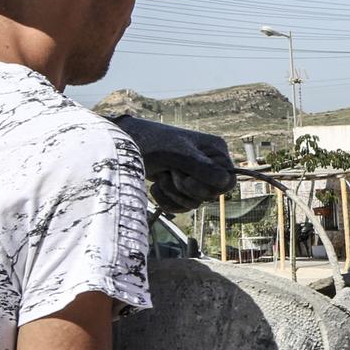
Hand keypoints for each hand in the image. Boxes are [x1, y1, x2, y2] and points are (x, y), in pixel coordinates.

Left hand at [110, 115, 236, 211]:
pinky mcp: (179, 189)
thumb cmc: (149, 142)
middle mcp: (208, 164)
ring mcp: (194, 177)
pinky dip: (166, 200)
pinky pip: (182, 207)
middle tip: (170, 171)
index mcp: (214, 151)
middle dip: (186, 187)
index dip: (209, 186)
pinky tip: (155, 188)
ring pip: (195, 202)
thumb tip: (226, 181)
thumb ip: (202, 167)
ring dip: (173, 192)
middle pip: (211, 194)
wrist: (121, 147)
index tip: (187, 178)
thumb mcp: (176, 153)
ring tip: (160, 175)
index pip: (228, 180)